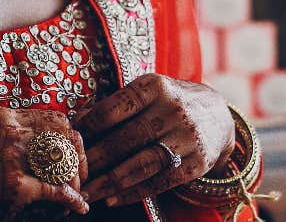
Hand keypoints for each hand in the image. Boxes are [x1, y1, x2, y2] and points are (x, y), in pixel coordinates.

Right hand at [0, 107, 89, 220]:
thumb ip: (29, 137)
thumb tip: (76, 136)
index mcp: (2, 117)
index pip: (55, 118)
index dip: (72, 139)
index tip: (75, 159)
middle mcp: (5, 130)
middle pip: (64, 137)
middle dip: (77, 160)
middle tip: (79, 181)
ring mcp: (8, 156)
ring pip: (62, 162)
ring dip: (74, 182)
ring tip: (76, 194)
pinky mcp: (13, 185)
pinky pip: (57, 189)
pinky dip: (71, 200)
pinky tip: (77, 206)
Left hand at [75, 73, 234, 208]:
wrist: (218, 116)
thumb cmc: (169, 103)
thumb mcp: (148, 92)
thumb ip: (116, 106)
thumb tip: (75, 121)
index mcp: (155, 86)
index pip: (112, 110)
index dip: (86, 129)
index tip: (67, 144)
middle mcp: (173, 109)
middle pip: (125, 140)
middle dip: (93, 160)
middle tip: (70, 175)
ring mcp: (188, 137)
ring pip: (142, 164)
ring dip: (110, 182)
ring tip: (87, 193)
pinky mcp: (197, 162)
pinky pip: (160, 181)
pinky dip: (133, 192)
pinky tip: (113, 198)